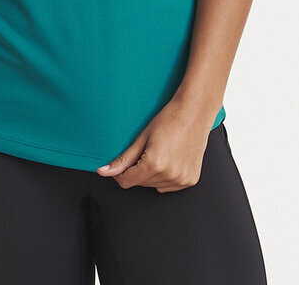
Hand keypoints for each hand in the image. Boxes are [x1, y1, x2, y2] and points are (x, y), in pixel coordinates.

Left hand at [95, 95, 216, 191]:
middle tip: (146, 150)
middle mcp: (169, 175)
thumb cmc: (169, 119)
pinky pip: (169, 186)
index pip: (126, 181)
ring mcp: (181, 179)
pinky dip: (166, 177)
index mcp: (154, 164)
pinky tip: (170, 159)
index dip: (121, 173)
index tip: (123, 164)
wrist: (194, 112)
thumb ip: (123, 159)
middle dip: (138, 171)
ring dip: (152, 175)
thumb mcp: (142, 137)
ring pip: (154, 185)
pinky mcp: (190, 180)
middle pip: (140, 183)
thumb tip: (104, 172)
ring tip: (161, 152)